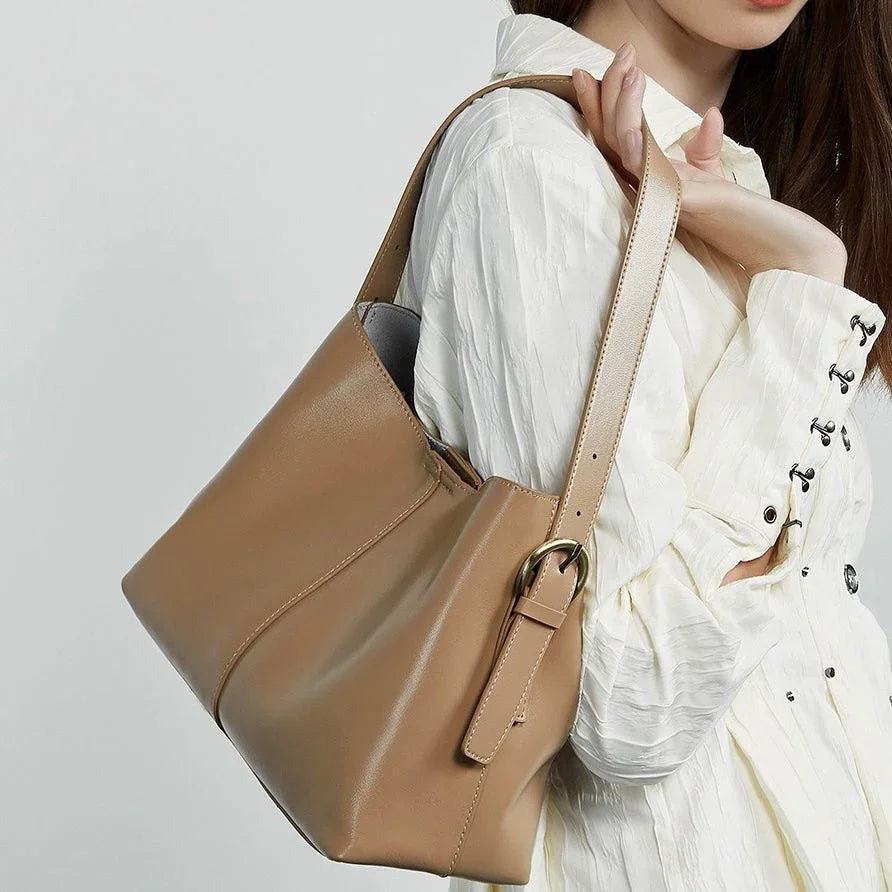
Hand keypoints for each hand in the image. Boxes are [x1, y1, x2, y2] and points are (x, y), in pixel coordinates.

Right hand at [571, 48, 847, 285]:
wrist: (777, 245)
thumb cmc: (743, 216)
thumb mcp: (714, 174)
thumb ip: (705, 147)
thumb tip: (710, 114)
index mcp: (650, 183)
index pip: (616, 142)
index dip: (602, 107)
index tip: (591, 71)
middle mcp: (645, 190)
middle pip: (609, 139)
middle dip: (607, 92)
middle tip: (622, 52)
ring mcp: (656, 195)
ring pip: (619, 143)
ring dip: (619, 100)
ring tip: (630, 65)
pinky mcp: (675, 198)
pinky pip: (640, 158)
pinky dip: (632, 124)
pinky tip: (637, 93)